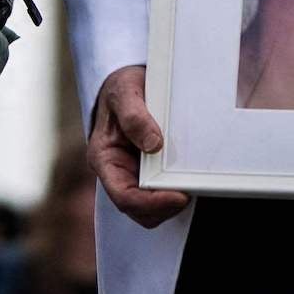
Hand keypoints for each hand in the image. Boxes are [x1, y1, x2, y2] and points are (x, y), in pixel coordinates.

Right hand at [87, 64, 185, 224]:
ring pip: (150, 210)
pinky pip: (160, 195)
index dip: (151, 203)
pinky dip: (174, 194)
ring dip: (170, 205)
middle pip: (138, 210)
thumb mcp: (124, 92)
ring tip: (189, 187)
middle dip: (164, 208)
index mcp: (104, 158)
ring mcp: (133, 174)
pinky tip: (186, 180)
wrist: (130, 83)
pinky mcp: (148, 173)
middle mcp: (117, 172)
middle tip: (189, 193)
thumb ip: (135, 116)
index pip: (123, 196)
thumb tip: (154, 144)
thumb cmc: (121, 88)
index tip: (178, 196)